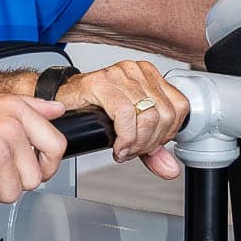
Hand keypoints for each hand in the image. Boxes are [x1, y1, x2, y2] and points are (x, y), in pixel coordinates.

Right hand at [58, 61, 187, 178]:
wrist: (61, 103)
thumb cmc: (94, 111)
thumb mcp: (132, 132)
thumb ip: (153, 150)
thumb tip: (170, 169)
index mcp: (150, 76)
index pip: (179, 107)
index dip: (168, 134)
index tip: (151, 145)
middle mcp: (137, 71)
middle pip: (165, 114)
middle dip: (151, 142)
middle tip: (134, 151)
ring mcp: (119, 74)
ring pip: (148, 115)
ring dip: (137, 143)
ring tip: (124, 149)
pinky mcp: (101, 82)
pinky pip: (125, 114)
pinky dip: (125, 137)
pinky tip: (117, 146)